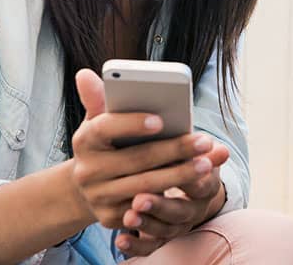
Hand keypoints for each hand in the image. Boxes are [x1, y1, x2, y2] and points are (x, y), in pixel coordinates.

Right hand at [70, 70, 226, 252]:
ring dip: (179, 175)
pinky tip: (195, 186)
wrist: (86, 188)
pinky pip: (146, 210)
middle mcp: (87, 171)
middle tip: (204, 141)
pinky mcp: (111, 218)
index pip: (106, 128)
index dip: (132, 124)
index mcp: (85, 140)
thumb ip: (102, 98)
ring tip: (207, 163)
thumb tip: (87, 73)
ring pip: (145, 186)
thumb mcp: (101, 120)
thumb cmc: (105, 143)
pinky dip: (172, 197)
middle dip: (174, 150)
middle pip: (136, 160)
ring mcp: (99, 197)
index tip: (160, 120)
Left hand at [114, 145, 229, 255]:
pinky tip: (120, 240)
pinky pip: (149, 247)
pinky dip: (135, 246)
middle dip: (160, 207)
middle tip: (139, 199)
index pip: (201, 186)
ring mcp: (177, 225)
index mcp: (207, 187)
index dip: (187, 179)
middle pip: (180, 212)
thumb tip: (222, 150)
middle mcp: (194, 209)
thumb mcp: (195, 151)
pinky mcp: (160, 237)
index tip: (168, 169)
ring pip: (164, 231)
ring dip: (146, 225)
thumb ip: (198, 147)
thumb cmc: (185, 158)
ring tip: (128, 216)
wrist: (188, 185)